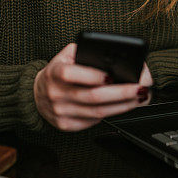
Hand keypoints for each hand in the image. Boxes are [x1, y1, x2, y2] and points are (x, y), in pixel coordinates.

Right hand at [33, 42, 152, 131]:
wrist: (37, 93)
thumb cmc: (58, 71)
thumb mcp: (66, 55)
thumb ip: (85, 53)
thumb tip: (115, 58)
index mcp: (54, 72)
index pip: (71, 74)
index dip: (93, 76)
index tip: (113, 76)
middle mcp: (55, 94)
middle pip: (92, 96)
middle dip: (121, 93)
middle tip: (140, 88)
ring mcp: (60, 112)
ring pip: (97, 112)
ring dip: (122, 106)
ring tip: (139, 98)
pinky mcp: (66, 125)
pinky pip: (93, 121)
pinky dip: (111, 114)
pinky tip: (123, 107)